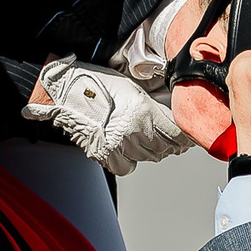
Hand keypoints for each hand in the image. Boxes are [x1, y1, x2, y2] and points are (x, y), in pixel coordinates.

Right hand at [24, 57, 195, 175]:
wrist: (64, 93)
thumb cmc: (95, 84)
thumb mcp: (133, 88)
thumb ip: (155, 105)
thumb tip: (173, 118)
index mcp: (143, 112)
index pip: (177, 135)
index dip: (185, 136)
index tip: (186, 135)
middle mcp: (133, 132)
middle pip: (166, 148)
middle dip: (169, 142)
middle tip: (165, 132)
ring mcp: (119, 147)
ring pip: (150, 157)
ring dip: (151, 149)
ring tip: (143, 135)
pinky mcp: (106, 156)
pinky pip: (128, 166)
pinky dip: (130, 159)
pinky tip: (126, 146)